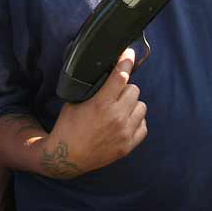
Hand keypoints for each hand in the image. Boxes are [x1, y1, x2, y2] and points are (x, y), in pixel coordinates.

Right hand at [42, 48, 146, 178]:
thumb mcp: (75, 101)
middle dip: (125, 88)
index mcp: (101, 104)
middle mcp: (116, 117)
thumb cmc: (68, 127)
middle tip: (115, 93)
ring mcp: (124, 133)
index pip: (121, 77)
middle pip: (134, 89)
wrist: (67, 157)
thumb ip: (93, 87)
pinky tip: (125, 122)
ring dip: (132, 104)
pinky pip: (143, 125)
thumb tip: (107, 70)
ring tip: (120, 108)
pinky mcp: (128, 146)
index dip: (126, 62)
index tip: (129, 53)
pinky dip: (136, 121)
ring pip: (142, 106)